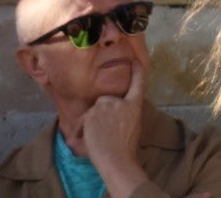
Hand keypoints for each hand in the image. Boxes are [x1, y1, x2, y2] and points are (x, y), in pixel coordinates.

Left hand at [81, 60, 151, 196]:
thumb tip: (120, 107)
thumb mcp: (135, 123)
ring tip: (97, 136)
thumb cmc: (127, 146)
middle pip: (107, 99)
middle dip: (103, 111)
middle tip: (106, 129)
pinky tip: (86, 138)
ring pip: (94, 109)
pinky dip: (82, 128)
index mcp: (135, 104)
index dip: (136, 71)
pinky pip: (84, 118)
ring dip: (92, 120)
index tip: (134, 61)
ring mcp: (105, 106)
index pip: (138, 82)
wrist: (116, 159)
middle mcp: (120, 101)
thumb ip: (128, 111)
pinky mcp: (91, 114)